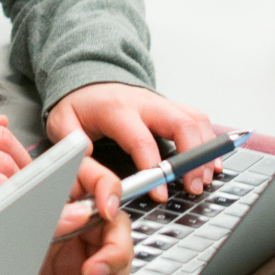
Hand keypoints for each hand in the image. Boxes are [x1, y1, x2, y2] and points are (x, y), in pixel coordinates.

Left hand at [35, 157, 131, 274]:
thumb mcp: (16, 236)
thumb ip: (50, 220)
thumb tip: (80, 212)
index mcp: (57, 202)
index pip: (92, 180)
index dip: (108, 188)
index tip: (107, 207)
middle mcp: (73, 226)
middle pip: (117, 227)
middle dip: (114, 252)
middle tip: (92, 270)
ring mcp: (80, 256)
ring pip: (121, 263)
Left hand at [46, 83, 224, 202]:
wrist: (86, 81)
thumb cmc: (77, 106)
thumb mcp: (63, 127)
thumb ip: (77, 153)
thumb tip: (95, 177)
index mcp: (116, 108)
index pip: (142, 140)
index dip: (154, 168)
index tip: (160, 193)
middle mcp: (144, 102)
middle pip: (180, 124)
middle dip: (193, 158)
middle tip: (194, 187)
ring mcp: (160, 103)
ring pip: (194, 119)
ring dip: (206, 150)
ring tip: (206, 179)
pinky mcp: (170, 107)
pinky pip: (197, 118)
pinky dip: (209, 140)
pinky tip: (211, 163)